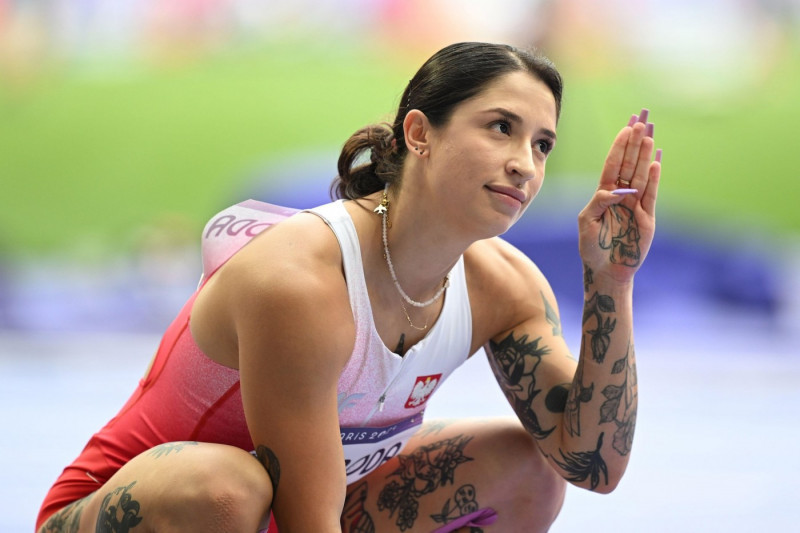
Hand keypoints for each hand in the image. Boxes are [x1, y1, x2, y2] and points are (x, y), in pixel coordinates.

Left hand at [577, 109, 661, 283]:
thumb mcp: (588, 222)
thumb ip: (598, 203)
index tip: (626, 127)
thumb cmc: (592, 247)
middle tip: (642, 121)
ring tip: (649, 135)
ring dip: (645, 155)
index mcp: (605, 195)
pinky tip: (657, 162)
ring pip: (642, 175)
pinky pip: (651, 194)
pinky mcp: (647, 218)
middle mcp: (622, 196)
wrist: (607, 271)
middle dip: (635, 143)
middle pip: (630, 164)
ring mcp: (636, 205)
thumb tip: (613, 190)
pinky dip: (654, 178)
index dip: (620, 146)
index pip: (613, 165)